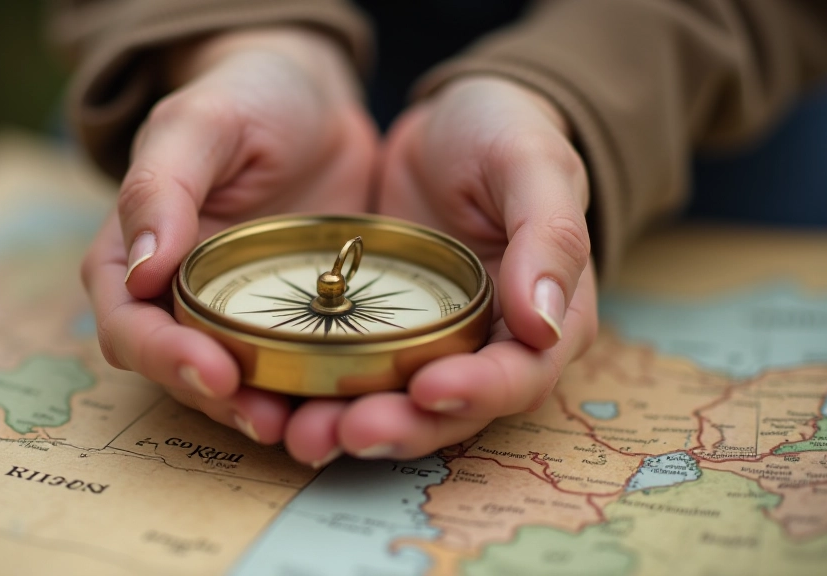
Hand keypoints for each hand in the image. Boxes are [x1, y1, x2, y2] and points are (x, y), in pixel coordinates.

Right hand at [80, 27, 377, 456]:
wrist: (312, 100)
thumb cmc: (244, 97)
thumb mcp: (199, 124)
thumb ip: (161, 187)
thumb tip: (139, 271)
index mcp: (133, 257)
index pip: (129, 325)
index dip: (165, 356)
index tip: (213, 369)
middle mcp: (177, 299)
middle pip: (183, 370)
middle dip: (220, 402)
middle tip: (266, 419)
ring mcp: (237, 316)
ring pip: (239, 384)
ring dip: (267, 413)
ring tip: (308, 430)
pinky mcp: (293, 322)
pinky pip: (297, 368)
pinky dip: (314, 394)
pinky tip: (344, 405)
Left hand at [316, 76, 598, 459]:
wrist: (444, 122)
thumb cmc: (505, 132)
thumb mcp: (533, 163)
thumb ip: (550, 235)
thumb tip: (543, 324)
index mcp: (545, 316)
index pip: (521, 375)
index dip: (479, 392)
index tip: (430, 389)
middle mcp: (489, 345)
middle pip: (451, 411)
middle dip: (402, 427)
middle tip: (349, 432)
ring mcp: (430, 344)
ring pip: (395, 404)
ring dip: (351, 426)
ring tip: (304, 433)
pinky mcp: (377, 334)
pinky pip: (349, 373)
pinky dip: (316, 393)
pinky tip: (276, 404)